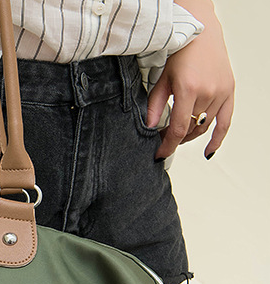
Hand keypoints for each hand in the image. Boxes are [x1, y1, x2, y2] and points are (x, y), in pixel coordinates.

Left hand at [146, 1, 234, 159]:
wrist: (202, 34)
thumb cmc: (180, 55)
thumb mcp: (161, 81)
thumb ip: (155, 106)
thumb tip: (149, 128)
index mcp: (189, 89)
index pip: (179, 129)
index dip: (168, 146)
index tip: (159, 155)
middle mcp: (208, 92)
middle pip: (191, 129)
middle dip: (176, 138)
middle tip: (164, 138)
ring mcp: (221, 92)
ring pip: (204, 127)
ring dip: (190, 135)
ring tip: (178, 134)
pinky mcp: (229, 91)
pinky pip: (225, 122)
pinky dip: (217, 139)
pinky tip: (208, 152)